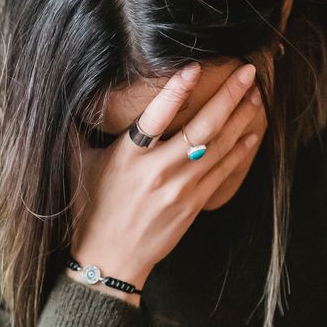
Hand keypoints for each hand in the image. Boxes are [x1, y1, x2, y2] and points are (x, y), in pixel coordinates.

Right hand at [66, 61, 262, 297]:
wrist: (110, 259)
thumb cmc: (90, 210)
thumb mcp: (78, 166)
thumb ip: (77, 131)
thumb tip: (71, 98)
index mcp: (128, 157)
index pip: (155, 116)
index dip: (175, 91)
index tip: (194, 67)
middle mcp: (157, 171)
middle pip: (201, 128)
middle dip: (228, 96)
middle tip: (247, 72)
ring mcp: (179, 189)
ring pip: (219, 146)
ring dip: (241, 118)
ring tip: (255, 94)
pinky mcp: (193, 204)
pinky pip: (223, 172)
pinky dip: (240, 150)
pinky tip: (252, 132)